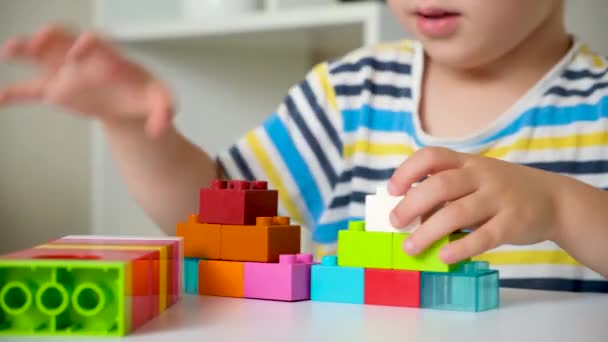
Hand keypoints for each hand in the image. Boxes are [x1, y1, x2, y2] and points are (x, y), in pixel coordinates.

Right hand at [0, 25, 172, 136]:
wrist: (130, 105)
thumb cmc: (145, 96)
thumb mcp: (162, 101)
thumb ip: (164, 111)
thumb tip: (160, 128)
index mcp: (109, 56)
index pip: (96, 42)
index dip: (88, 44)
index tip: (81, 49)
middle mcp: (84, 58)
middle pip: (63, 38)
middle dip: (51, 36)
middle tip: (40, 40)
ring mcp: (67, 72)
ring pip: (40, 57)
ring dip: (24, 50)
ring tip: (8, 51)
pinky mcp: (56, 91)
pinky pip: (31, 90)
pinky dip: (14, 94)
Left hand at [387, 147, 564, 263]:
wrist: (555, 200)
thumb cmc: (502, 191)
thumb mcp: (476, 181)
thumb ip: (448, 192)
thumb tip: (409, 216)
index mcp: (467, 162)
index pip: (432, 156)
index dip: (408, 171)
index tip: (392, 190)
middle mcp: (482, 176)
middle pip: (440, 185)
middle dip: (411, 204)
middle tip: (396, 223)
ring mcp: (498, 198)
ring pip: (457, 213)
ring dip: (428, 232)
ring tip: (410, 248)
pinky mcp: (513, 223)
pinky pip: (483, 236)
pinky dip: (460, 248)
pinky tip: (444, 256)